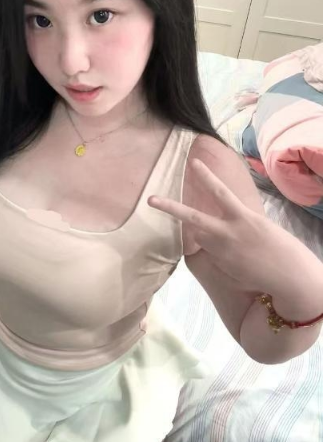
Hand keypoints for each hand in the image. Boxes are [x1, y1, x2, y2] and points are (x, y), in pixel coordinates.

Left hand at [148, 159, 301, 292]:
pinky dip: (217, 252)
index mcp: (243, 217)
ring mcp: (222, 251)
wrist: (291, 278)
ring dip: (205, 235)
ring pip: (201, 237)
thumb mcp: (262, 227)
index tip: (194, 163)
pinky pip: (211, 253)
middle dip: (170, 208)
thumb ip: (240, 223)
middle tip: (150, 200)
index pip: (220, 191)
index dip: (206, 176)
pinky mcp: (221, 265)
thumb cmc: (283, 250)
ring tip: (227, 241)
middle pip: (192, 217)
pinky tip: (237, 259)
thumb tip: (225, 225)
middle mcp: (228, 232)